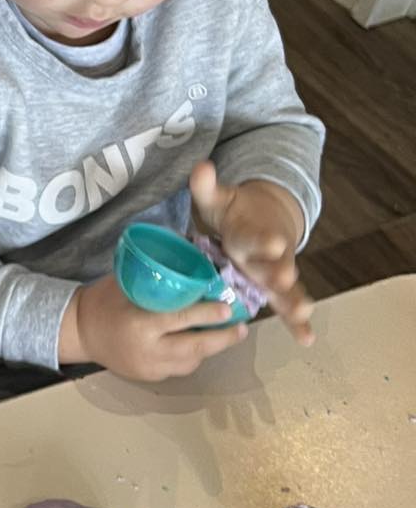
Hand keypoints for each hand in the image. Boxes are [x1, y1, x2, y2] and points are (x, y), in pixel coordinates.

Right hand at [60, 274, 246, 381]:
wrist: (79, 332)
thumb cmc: (104, 301)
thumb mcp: (127, 283)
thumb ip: (158, 278)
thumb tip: (193, 254)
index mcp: (140, 325)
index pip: (180, 320)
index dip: (207, 314)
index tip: (228, 307)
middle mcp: (147, 350)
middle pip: (194, 348)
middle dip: (222, 339)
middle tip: (242, 328)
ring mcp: (149, 368)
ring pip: (191, 362)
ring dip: (212, 348)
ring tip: (230, 335)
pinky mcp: (149, 377)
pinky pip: (180, 368)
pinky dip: (195, 356)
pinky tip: (204, 344)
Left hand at [190, 161, 314, 345]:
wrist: (264, 217)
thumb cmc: (234, 212)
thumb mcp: (218, 199)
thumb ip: (207, 186)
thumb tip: (201, 167)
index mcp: (249, 233)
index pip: (256, 236)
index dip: (264, 240)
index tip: (275, 242)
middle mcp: (266, 256)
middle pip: (274, 265)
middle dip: (280, 272)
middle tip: (286, 279)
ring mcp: (274, 272)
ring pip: (285, 289)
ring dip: (293, 301)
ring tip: (303, 313)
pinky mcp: (277, 288)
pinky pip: (286, 307)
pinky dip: (298, 324)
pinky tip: (307, 340)